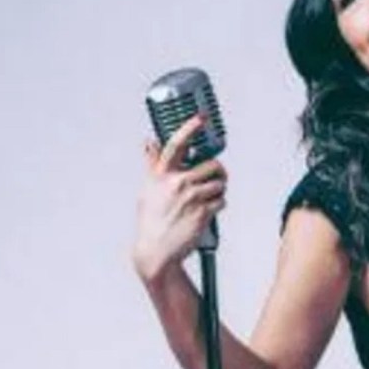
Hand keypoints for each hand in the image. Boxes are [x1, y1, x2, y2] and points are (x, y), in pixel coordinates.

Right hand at [131, 114, 226, 279]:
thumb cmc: (151, 221)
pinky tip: (206, 212)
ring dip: (219, 190)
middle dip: (218, 172)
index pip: (176, 144)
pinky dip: (218, 205)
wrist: (157, 251)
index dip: (190, 127)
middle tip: (215, 177)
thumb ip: (152, 164)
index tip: (200, 117)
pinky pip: (221, 201)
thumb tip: (148, 142)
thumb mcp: (148, 189)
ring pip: (220, 183)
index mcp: (161, 174)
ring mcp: (191, 197)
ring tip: (208, 198)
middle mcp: (177, 183)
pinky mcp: (203, 212)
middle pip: (212, 165)